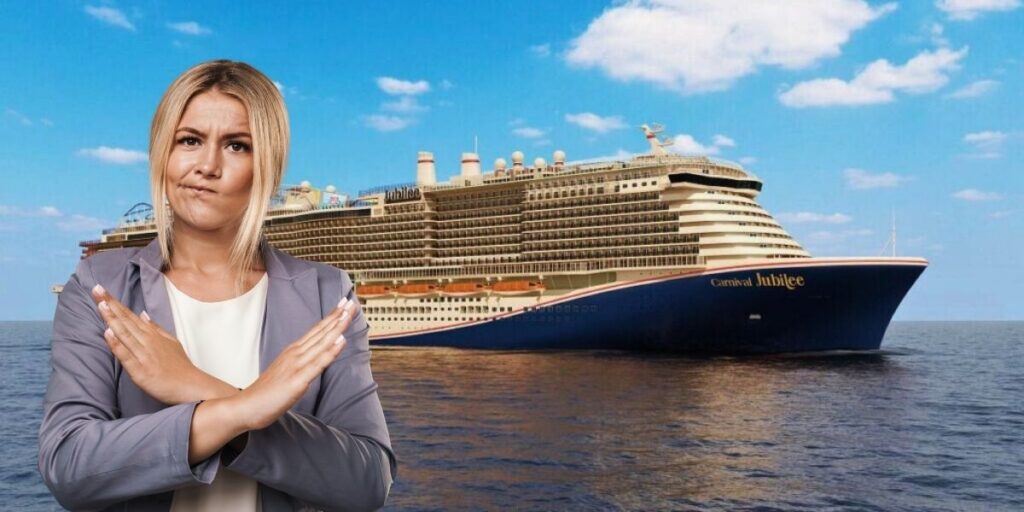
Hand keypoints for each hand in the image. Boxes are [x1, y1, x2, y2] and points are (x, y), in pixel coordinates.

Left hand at [91, 284, 236, 404]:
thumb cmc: (180, 367)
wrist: (190, 386)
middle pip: (125, 320)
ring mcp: (143, 355)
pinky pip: (126, 355)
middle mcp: (147, 341)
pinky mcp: (140, 370)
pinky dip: (117, 344)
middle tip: (96, 289)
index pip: (130, 315)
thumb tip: (143, 314)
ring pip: (124, 333)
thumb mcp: (171, 342)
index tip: (102, 289)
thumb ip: (156, 328)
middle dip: (110, 304)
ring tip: (100, 304)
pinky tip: (107, 333)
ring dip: (112, 318)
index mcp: (152, 334)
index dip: (115, 302)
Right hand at [235, 297, 355, 430]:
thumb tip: (316, 357)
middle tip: (351, 301)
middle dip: (338, 316)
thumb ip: (301, 363)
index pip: (316, 330)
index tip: (344, 303)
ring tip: (349, 312)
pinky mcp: (297, 380)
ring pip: (321, 342)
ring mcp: (296, 365)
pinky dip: (330, 351)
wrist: (246, 407)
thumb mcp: (287, 372)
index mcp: (293, 351)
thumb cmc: (267, 392)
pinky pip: (318, 363)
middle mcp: (295, 354)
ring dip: (337, 326)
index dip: (331, 316)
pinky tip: (341, 340)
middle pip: (321, 332)